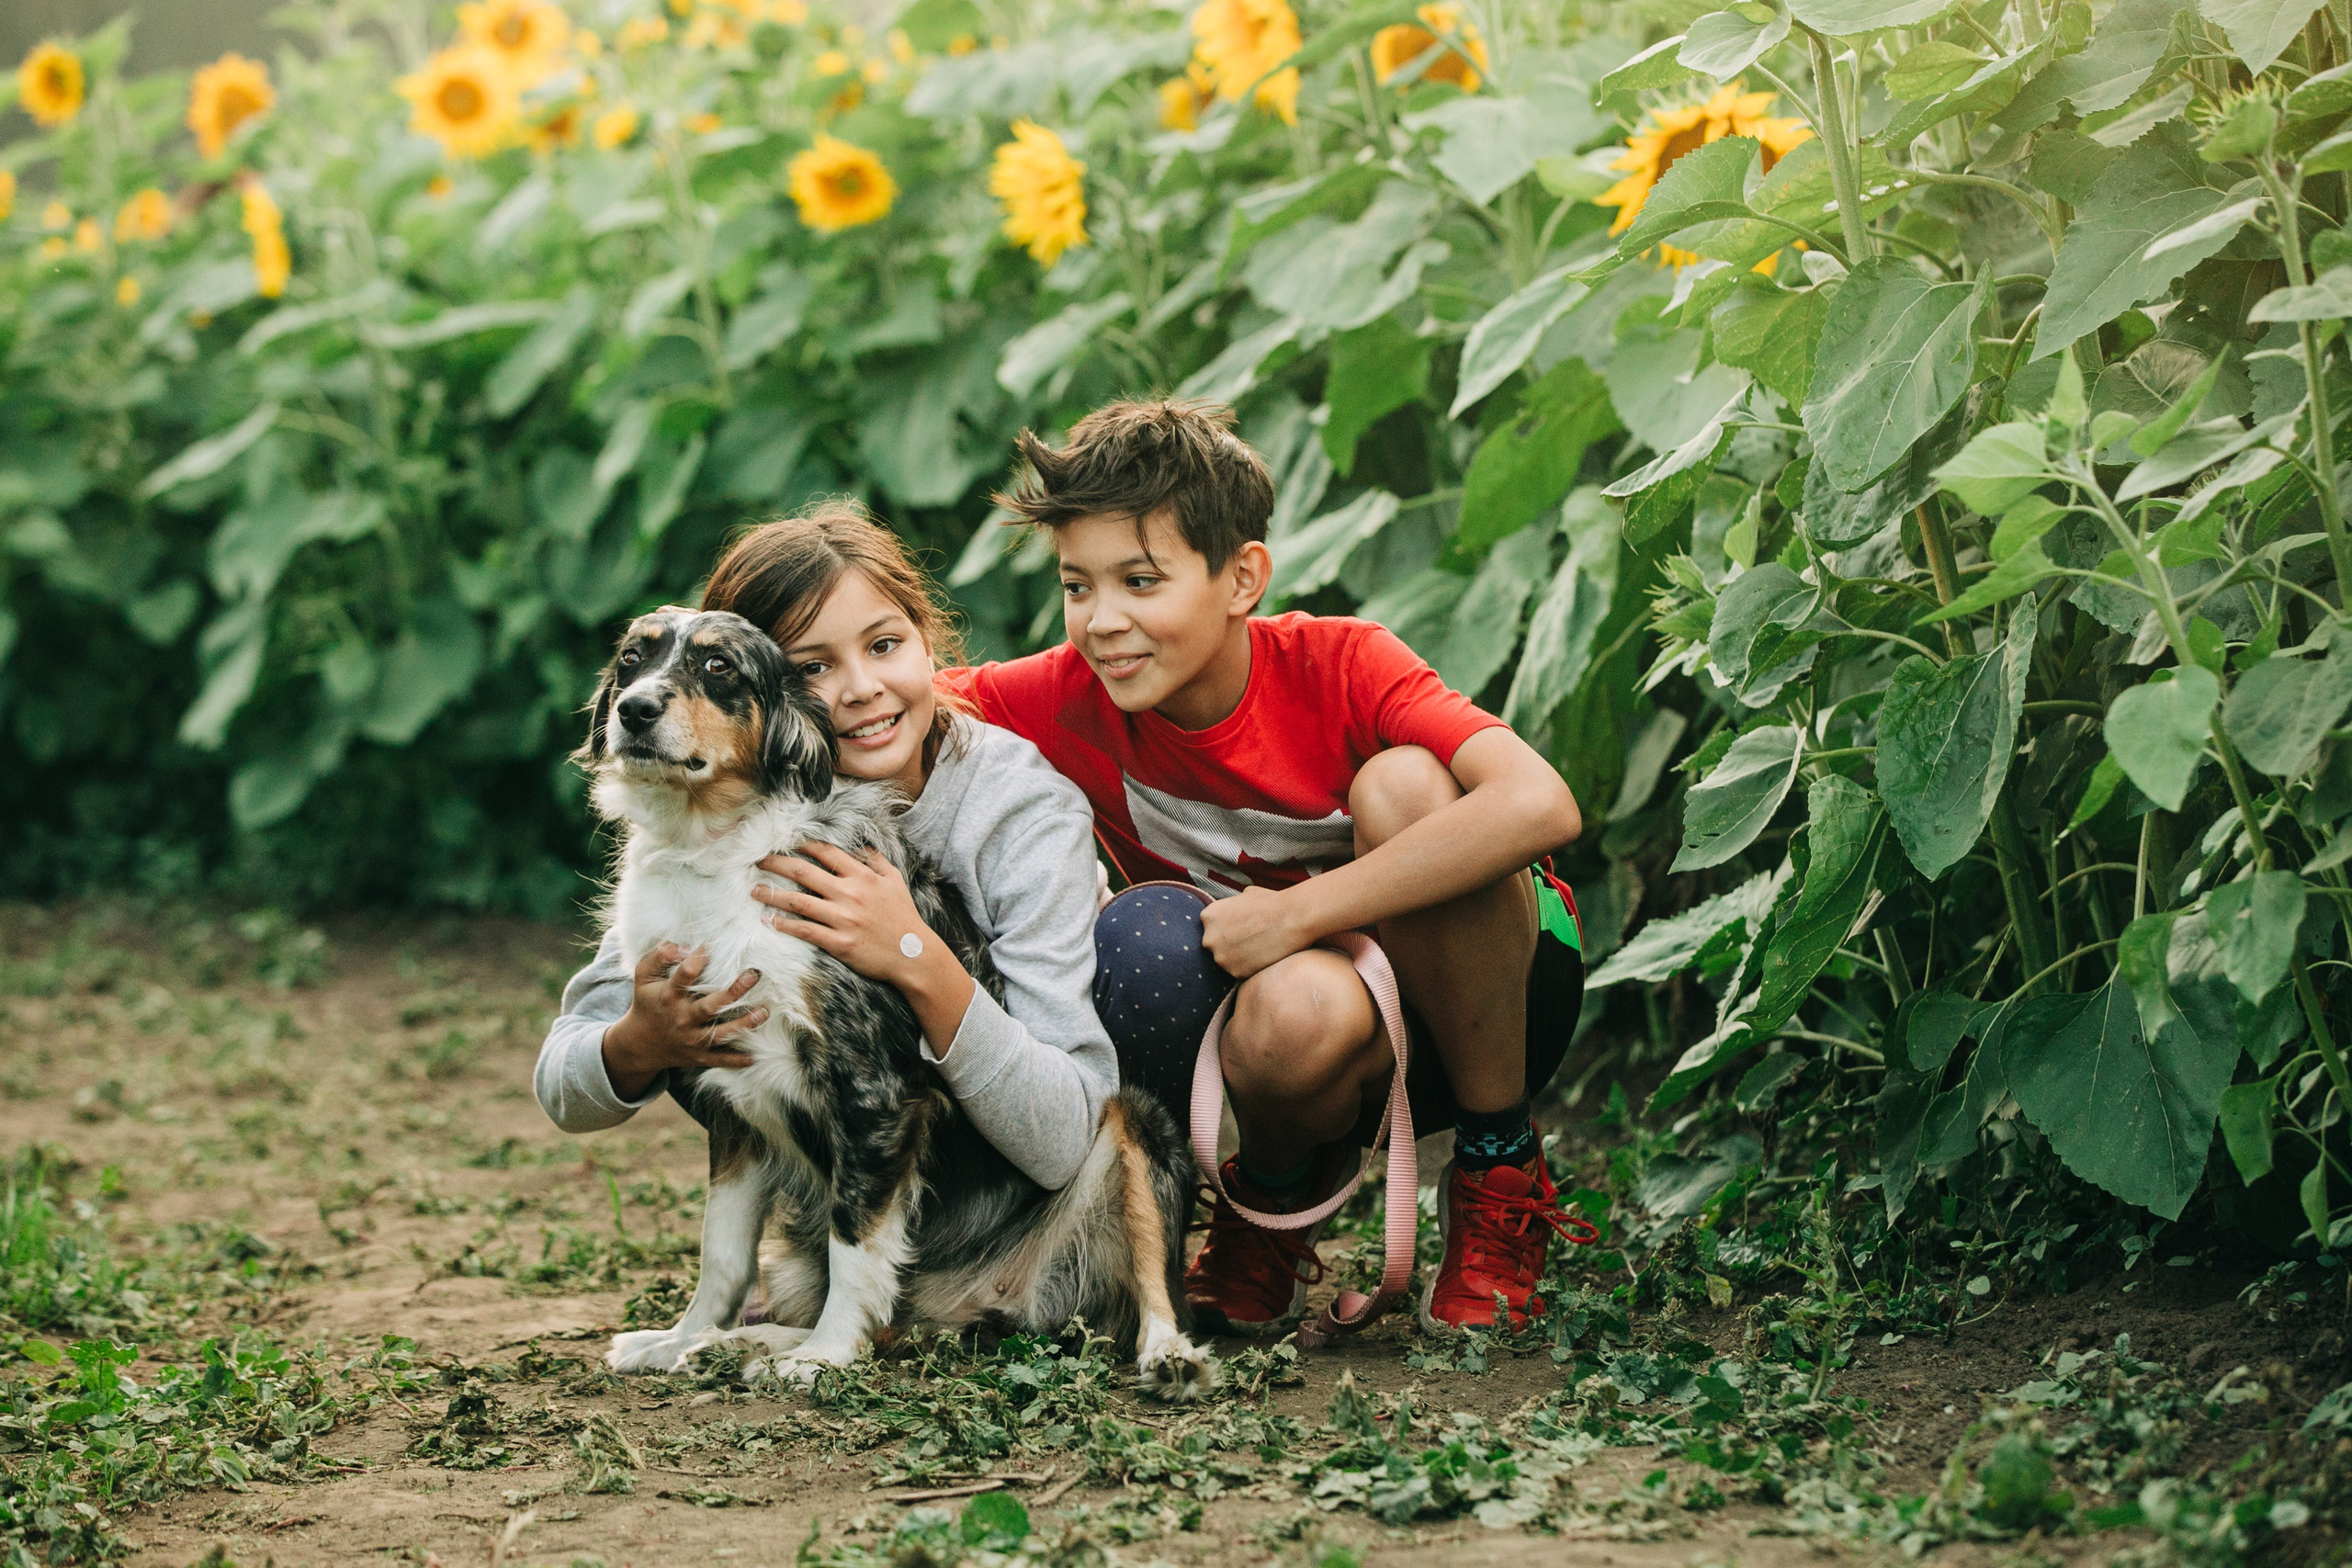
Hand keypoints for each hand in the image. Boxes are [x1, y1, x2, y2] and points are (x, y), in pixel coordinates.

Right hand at [602, 944, 762, 1099]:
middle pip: (710, 1007)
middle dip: (733, 992)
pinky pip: (720, 1060)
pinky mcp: (698, 1056)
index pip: (685, 975)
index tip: (712, 946)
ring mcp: (691, 1040)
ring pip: (720, 1034)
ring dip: (744, 1024)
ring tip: (764, 1012)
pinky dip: (736, 1060)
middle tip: (753, 976)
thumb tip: (684, 946)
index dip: (698, 958)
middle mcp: (682, 1018)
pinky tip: (754, 1055)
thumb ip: (659, 956)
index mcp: (669, 996)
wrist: (640, 1044)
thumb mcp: (643, 976)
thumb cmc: (648, 1002)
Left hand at [752, 841, 933, 985]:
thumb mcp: (896, 881)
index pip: (826, 852)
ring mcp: (843, 919)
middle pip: (804, 872)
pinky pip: (805, 931)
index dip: (802, 844)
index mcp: (863, 876)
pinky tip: (768, 920)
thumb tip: (861, 845)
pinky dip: (784, 924)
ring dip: (772, 894)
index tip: (784, 841)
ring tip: (753, 890)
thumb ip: (877, 861)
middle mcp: (850, 894)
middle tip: (757, 860)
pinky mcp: (839, 943)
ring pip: (799, 902)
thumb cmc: (904, 917)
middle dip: (777, 864)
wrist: (913, 954)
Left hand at [1199, 886, 1313, 979]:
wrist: (1290, 918)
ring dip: (1239, 958)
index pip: (1211, 927)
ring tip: (1259, 948)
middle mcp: (1209, 938)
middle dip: (1229, 944)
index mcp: (1209, 916)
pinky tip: (1263, 957)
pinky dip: (1249, 968)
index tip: (1240, 929)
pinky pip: (1239, 972)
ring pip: (1226, 961)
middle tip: (1249, 941)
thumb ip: (1234, 905)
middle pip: (1215, 946)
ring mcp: (1220, 957)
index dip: (1226, 929)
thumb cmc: (1272, 903)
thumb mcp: (1246, 895)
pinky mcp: (1235, 972)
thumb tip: (1237, 907)